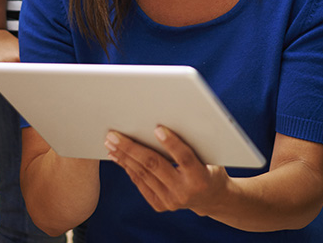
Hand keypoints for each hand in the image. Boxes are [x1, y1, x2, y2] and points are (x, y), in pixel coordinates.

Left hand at [104, 126, 228, 215]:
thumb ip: (194, 140)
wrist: (211, 197)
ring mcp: (171, 201)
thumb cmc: (210, 165)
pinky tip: (118, 156)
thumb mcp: (211, 153)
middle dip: (132, 148)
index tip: (158, 127)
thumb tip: (169, 117)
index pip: (184, 157)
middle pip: (155, 165)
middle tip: (114, 134)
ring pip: (143, 174)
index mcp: (200, 177)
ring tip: (111, 142)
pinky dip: (129, 168)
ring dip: (124, 156)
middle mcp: (184, 191)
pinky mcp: (160, 205)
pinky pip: (141, 183)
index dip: (171, 143)